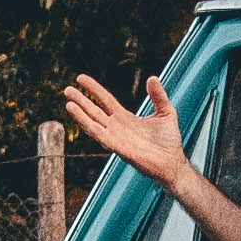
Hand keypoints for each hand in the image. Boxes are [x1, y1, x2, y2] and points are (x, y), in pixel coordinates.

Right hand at [59, 72, 191, 187]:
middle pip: (94, 111)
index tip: (80, 78)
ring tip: (69, 104)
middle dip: (80, 100)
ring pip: (94, 125)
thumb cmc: (168, 140)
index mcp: (124, 118)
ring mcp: (117, 139)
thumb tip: (153, 78)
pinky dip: (96, 132)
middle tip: (67, 89)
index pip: (105, 100)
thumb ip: (158, 96)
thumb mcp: (166, 111)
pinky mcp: (121, 150)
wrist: (173, 163)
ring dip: (81, 116)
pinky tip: (87, 124)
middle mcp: (116, 128)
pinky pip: (105, 140)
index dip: (93, 89)